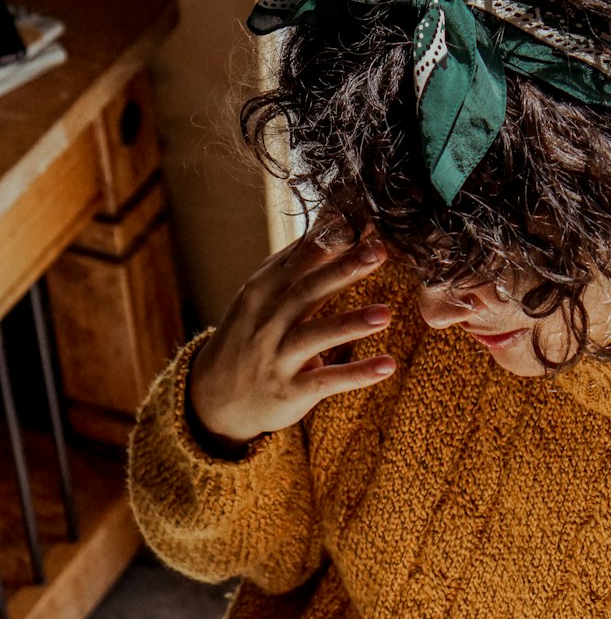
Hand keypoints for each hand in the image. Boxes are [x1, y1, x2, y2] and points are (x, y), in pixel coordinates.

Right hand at [188, 231, 393, 449]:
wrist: (214, 398)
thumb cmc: (248, 338)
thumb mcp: (261, 297)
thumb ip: (297, 264)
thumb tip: (332, 220)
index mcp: (263, 292)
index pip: (298, 259)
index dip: (330, 241)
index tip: (362, 222)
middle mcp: (267, 322)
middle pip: (307, 291)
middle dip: (343, 270)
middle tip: (378, 253)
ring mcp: (277, 358)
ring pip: (315, 336)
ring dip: (350, 323)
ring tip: (385, 313)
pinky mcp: (290, 391)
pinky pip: (327, 380)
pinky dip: (357, 374)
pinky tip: (387, 366)